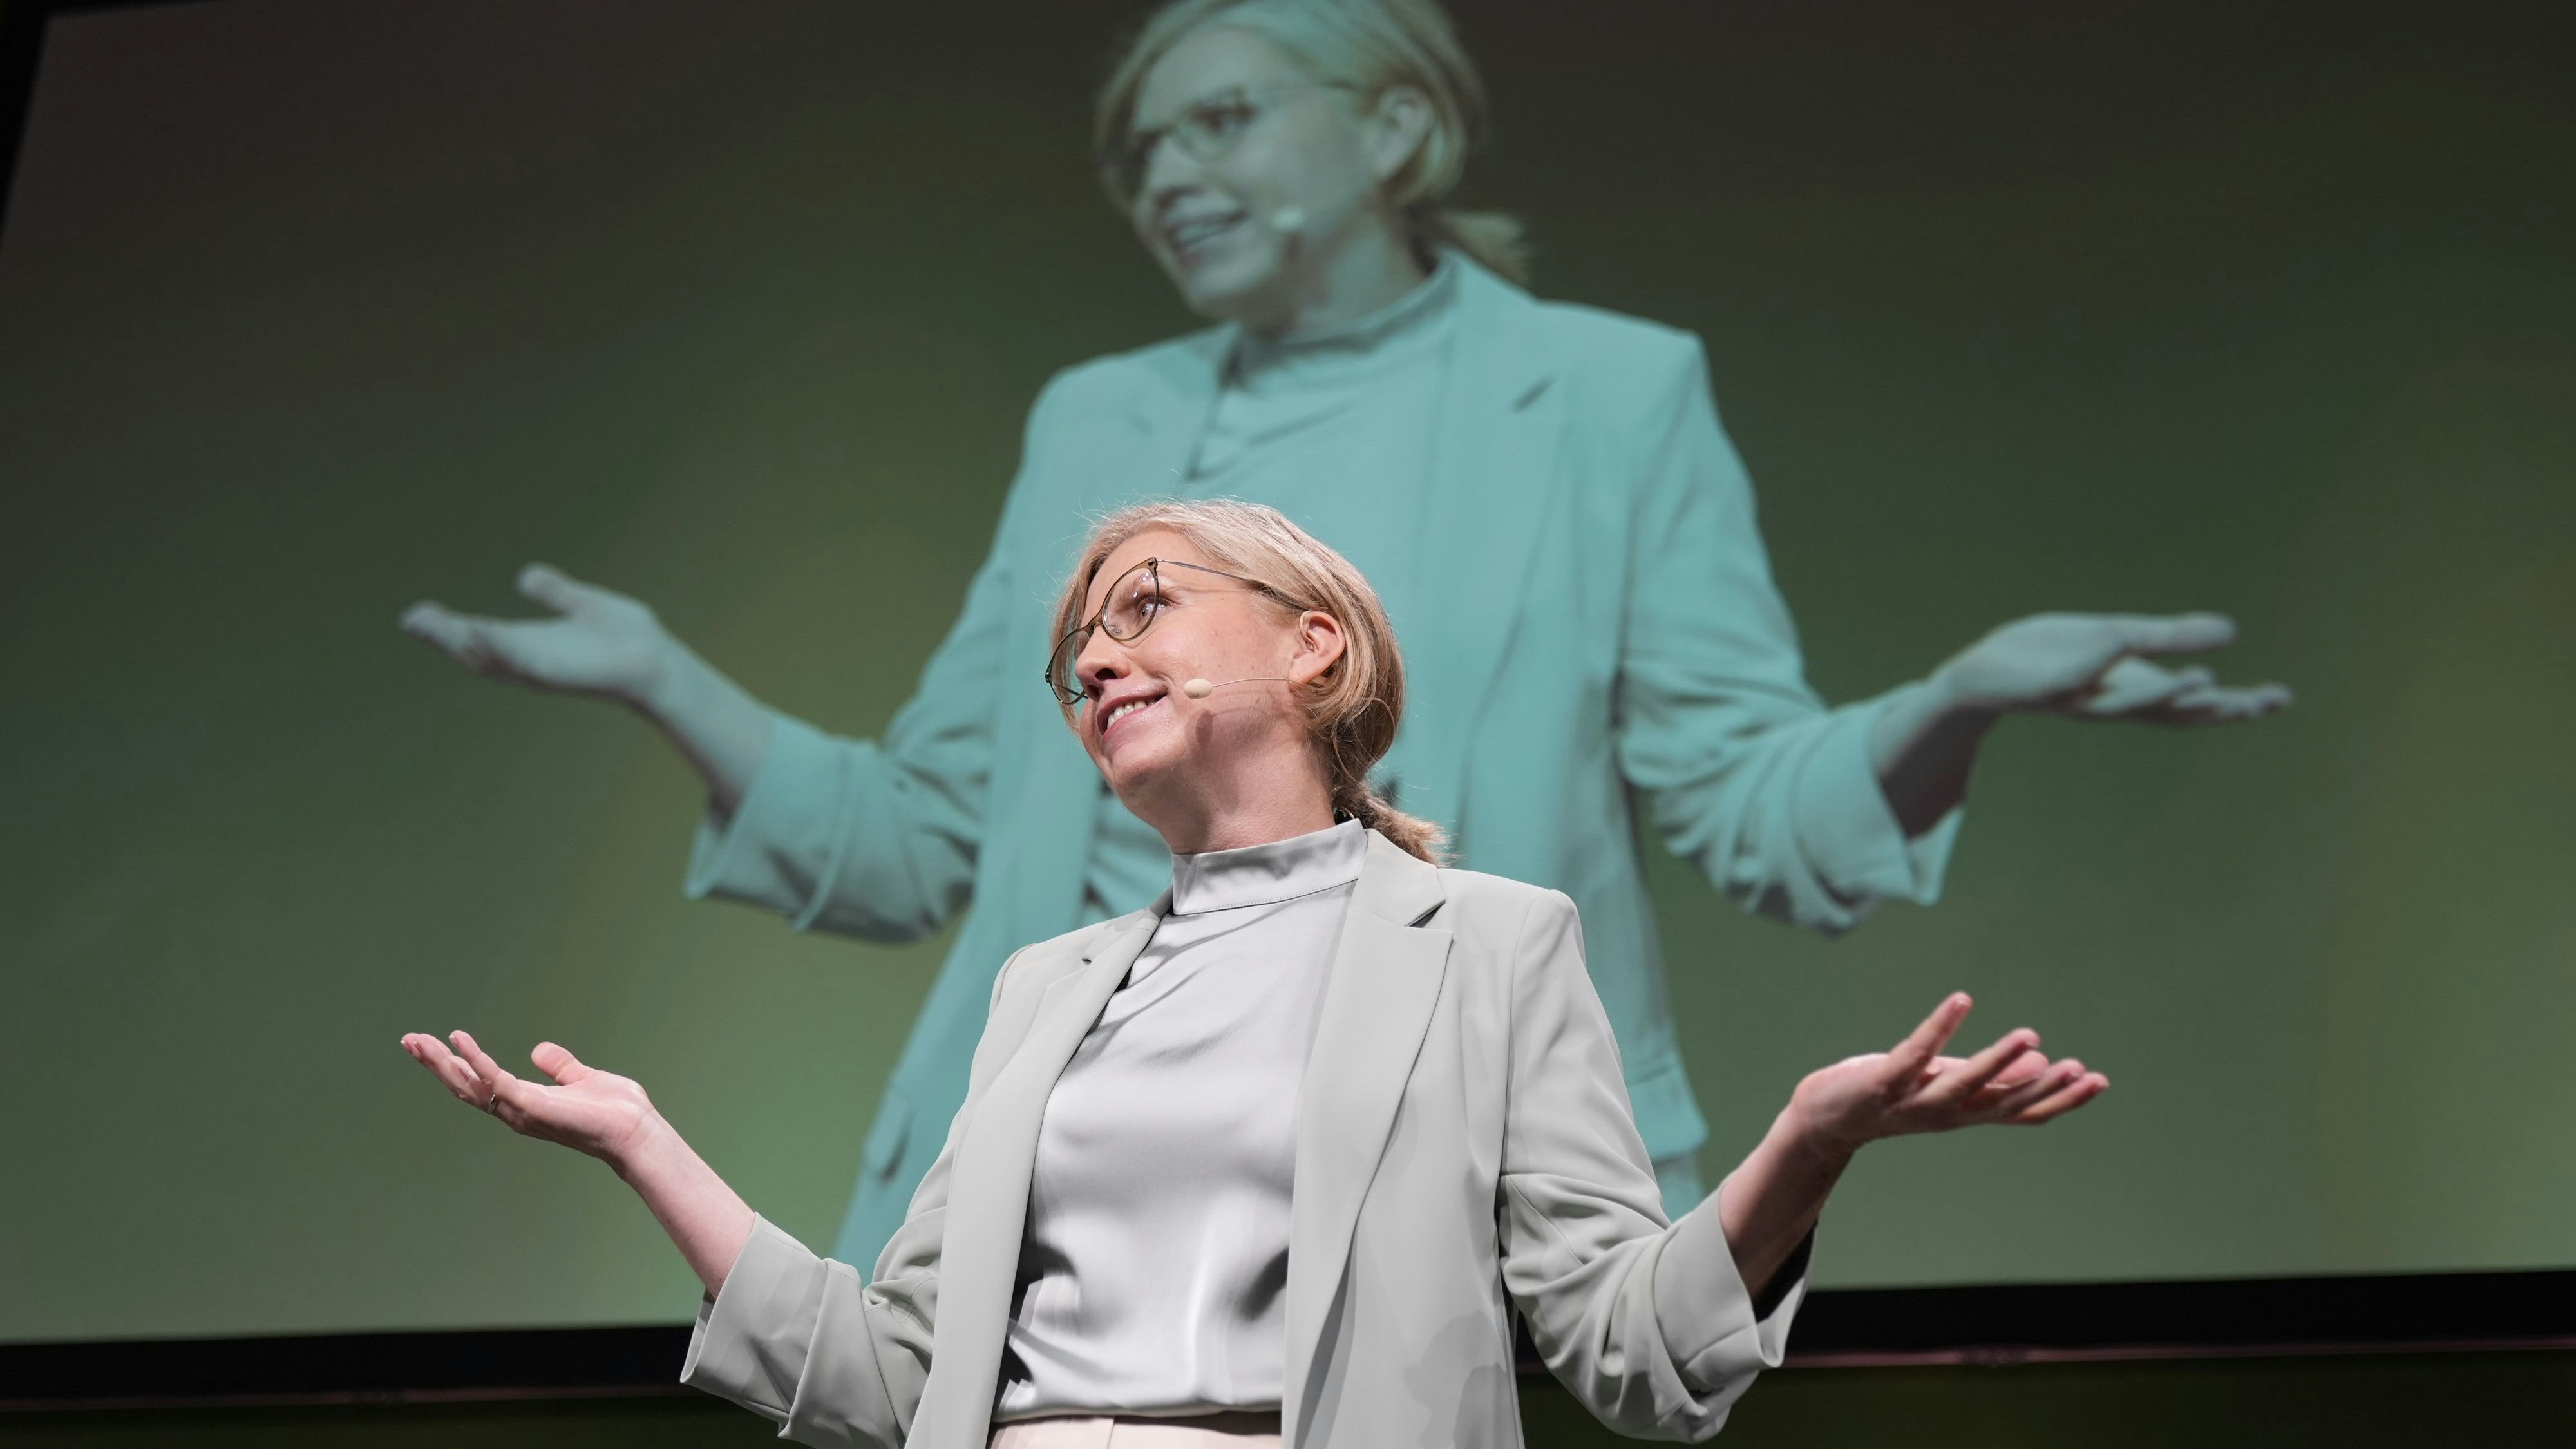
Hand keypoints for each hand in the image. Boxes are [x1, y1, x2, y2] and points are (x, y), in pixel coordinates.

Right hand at [400, 564, 670, 701]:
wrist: (661, 661)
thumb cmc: (625, 640)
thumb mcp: (582, 605)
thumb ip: (555, 592)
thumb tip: (525, 576)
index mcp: (531, 645)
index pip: (479, 635)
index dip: (447, 628)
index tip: (416, 614)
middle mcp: (532, 661)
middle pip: (477, 652)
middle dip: (444, 637)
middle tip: (413, 620)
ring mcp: (546, 670)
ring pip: (495, 659)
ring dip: (465, 643)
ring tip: (434, 626)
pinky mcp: (566, 673)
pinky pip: (528, 662)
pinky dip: (505, 648)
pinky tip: (482, 633)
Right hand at [400, 1030, 659, 1168]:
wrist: (637, 1131)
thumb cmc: (616, 1111)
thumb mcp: (583, 1079)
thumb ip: (560, 1066)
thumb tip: (538, 1051)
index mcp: (525, 1102)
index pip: (480, 1083)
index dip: (455, 1065)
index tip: (432, 1043)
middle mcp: (516, 1110)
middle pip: (464, 1086)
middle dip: (435, 1064)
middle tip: (408, 1041)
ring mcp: (521, 1110)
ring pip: (470, 1085)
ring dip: (442, 1063)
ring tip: (417, 1041)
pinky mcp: (532, 1106)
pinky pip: (496, 1080)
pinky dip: (476, 1060)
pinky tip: (459, 1040)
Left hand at [1785, 993, 2106, 1159]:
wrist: (1824, 1120)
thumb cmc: (1889, 1096)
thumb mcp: (1944, 1085)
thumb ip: (1987, 1077)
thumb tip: (2038, 1060)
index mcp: (1966, 1113)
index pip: (2022, 1112)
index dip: (2061, 1100)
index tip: (2099, 1082)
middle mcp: (1945, 1113)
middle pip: (2002, 1105)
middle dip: (2043, 1089)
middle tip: (2082, 1070)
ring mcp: (1913, 1100)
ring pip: (1962, 1085)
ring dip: (1997, 1062)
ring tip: (2030, 1034)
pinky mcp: (1882, 1082)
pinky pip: (1914, 1052)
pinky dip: (1938, 1027)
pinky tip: (1960, 1000)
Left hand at [1935, 612, 2291, 724]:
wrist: (1983, 675)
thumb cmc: (2054, 658)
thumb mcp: (2117, 639)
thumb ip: (2168, 637)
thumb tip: (2231, 632)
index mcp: (2134, 694)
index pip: (2194, 706)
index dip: (2237, 704)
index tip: (2281, 699)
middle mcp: (2111, 705)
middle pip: (2170, 716)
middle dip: (2214, 710)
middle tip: (2257, 703)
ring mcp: (2076, 700)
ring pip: (2122, 705)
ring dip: (2161, 693)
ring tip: (2201, 678)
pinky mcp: (2039, 690)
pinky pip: (2068, 677)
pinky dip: (2093, 663)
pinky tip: (2116, 641)